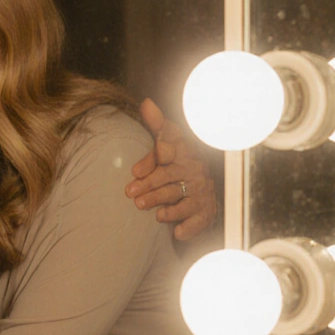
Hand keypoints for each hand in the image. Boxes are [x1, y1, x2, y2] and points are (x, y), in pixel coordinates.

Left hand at [126, 98, 217, 240]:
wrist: (199, 194)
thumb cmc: (177, 166)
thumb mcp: (168, 143)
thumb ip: (157, 125)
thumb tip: (146, 102)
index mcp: (184, 154)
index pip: (169, 152)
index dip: (154, 159)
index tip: (135, 170)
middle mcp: (193, 172)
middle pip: (170, 177)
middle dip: (151, 186)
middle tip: (131, 193)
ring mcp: (200, 193)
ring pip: (182, 199)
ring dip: (166, 206)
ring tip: (148, 210)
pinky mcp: (204, 213)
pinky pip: (198, 221)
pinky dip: (188, 227)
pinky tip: (177, 232)